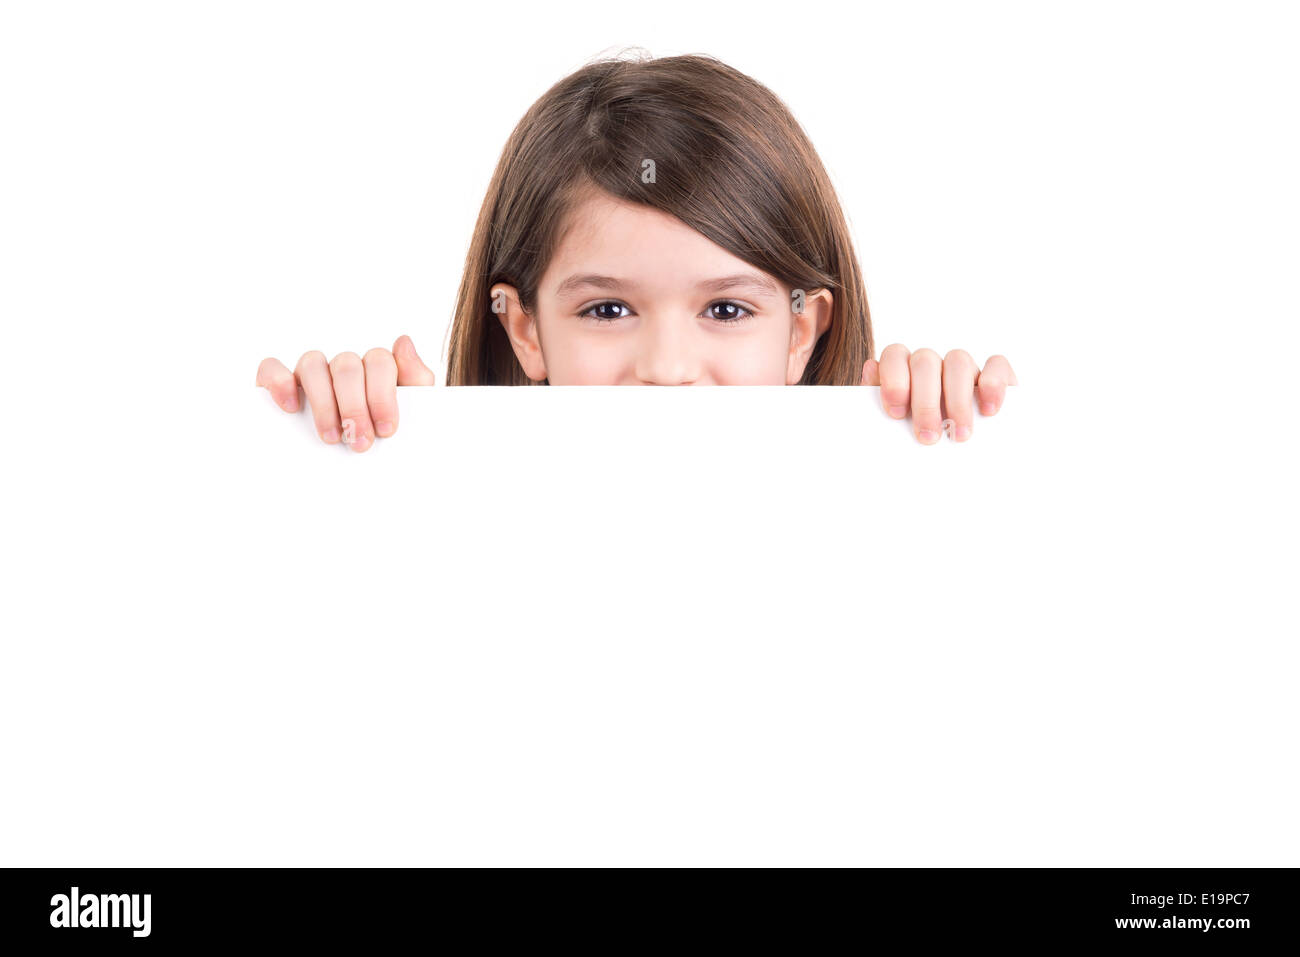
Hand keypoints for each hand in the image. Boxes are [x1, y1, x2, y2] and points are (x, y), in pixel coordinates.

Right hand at [255, 335, 436, 451]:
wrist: (363, 480)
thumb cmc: (383, 443)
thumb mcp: (411, 416)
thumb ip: (416, 380)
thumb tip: (403, 341)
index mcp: (375, 371)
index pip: (378, 361)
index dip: (382, 395)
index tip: (387, 430)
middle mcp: (342, 368)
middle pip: (347, 366)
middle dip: (355, 407)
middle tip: (360, 442)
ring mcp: (311, 374)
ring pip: (312, 364)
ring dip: (323, 402)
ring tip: (330, 437)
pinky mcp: (278, 384)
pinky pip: (271, 368)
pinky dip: (279, 382)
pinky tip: (291, 407)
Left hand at [862, 346, 1016, 444]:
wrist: (960, 464)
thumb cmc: (919, 442)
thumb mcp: (896, 430)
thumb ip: (881, 405)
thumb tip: (870, 368)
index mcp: (904, 370)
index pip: (895, 355)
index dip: (893, 380)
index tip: (895, 414)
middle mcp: (933, 364)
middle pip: (925, 361)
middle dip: (925, 400)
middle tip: (928, 437)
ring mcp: (964, 367)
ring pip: (958, 360)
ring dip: (957, 400)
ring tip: (959, 434)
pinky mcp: (997, 374)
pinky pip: (996, 364)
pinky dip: (992, 385)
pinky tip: (988, 411)